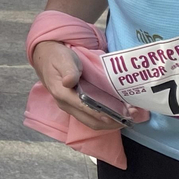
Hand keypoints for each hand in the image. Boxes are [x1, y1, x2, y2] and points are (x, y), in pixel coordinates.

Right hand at [29, 41, 148, 130]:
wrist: (47, 56)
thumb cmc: (57, 57)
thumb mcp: (62, 59)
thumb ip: (67, 70)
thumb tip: (69, 82)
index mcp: (62, 94)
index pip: (83, 107)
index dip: (100, 114)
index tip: (116, 116)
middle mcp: (67, 104)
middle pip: (90, 121)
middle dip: (111, 122)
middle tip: (130, 117)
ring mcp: (72, 107)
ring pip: (92, 121)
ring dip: (111, 122)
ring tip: (129, 116)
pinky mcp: (77, 105)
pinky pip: (92, 116)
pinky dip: (107, 117)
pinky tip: (119, 112)